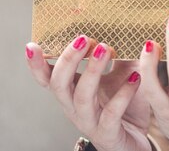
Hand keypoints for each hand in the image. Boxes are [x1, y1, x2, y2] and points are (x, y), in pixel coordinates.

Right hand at [26, 38, 151, 150]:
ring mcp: (90, 121)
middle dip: (68, 59)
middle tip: (84, 39)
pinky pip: (112, 113)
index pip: (49, 78)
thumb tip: (123, 29)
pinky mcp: (108, 133)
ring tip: (106, 49)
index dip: (37, 64)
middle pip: (59, 84)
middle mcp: (75, 107)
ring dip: (92, 71)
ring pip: (82, 96)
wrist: (137, 144)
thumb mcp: (121, 77)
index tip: (32, 44)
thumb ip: (119, 57)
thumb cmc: (126, 108)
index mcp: (73, 92)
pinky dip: (123, 93)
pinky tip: (135, 77)